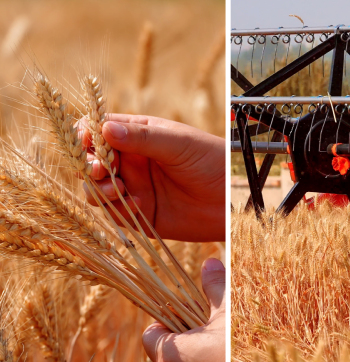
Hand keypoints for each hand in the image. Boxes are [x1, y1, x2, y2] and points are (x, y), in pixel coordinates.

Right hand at [82, 114, 224, 241]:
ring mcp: (133, 187)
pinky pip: (114, 213)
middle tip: (101, 170)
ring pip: (96, 188)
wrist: (230, 199)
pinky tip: (138, 205)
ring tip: (119, 190)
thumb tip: (105, 129)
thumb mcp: (178, 144)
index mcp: (137, 136)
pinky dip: (118, 209)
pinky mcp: (139, 213)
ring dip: (98, 189)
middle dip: (88, 165)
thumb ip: (143, 138)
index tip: (89, 143)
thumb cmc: (211, 161)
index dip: (87, 135)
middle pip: (91, 160)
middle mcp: (130, 161)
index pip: (98, 129)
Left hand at [142, 258, 225, 361]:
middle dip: (189, 330)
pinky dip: (211, 361)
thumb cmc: (240, 351)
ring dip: (202, 347)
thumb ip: (215, 289)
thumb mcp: (229, 314)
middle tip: (212, 321)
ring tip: (225, 338)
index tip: (189, 310)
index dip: (168, 317)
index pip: (151, 333)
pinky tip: (231, 355)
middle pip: (170, 347)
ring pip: (186, 361)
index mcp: (170, 356)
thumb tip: (209, 263)